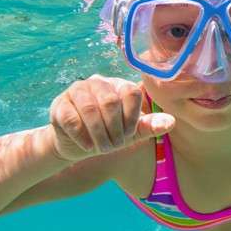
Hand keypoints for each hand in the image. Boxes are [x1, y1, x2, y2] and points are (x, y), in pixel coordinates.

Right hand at [48, 75, 173, 161]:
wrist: (76, 145)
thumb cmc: (108, 134)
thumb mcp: (131, 133)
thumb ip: (149, 126)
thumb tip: (171, 122)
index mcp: (118, 85)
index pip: (131, 93)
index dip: (132, 117)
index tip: (129, 135)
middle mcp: (97, 82)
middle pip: (110, 102)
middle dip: (115, 130)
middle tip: (115, 146)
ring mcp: (76, 91)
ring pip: (90, 109)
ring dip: (99, 135)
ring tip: (102, 148)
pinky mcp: (59, 105)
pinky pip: (71, 119)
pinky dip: (82, 137)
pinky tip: (88, 146)